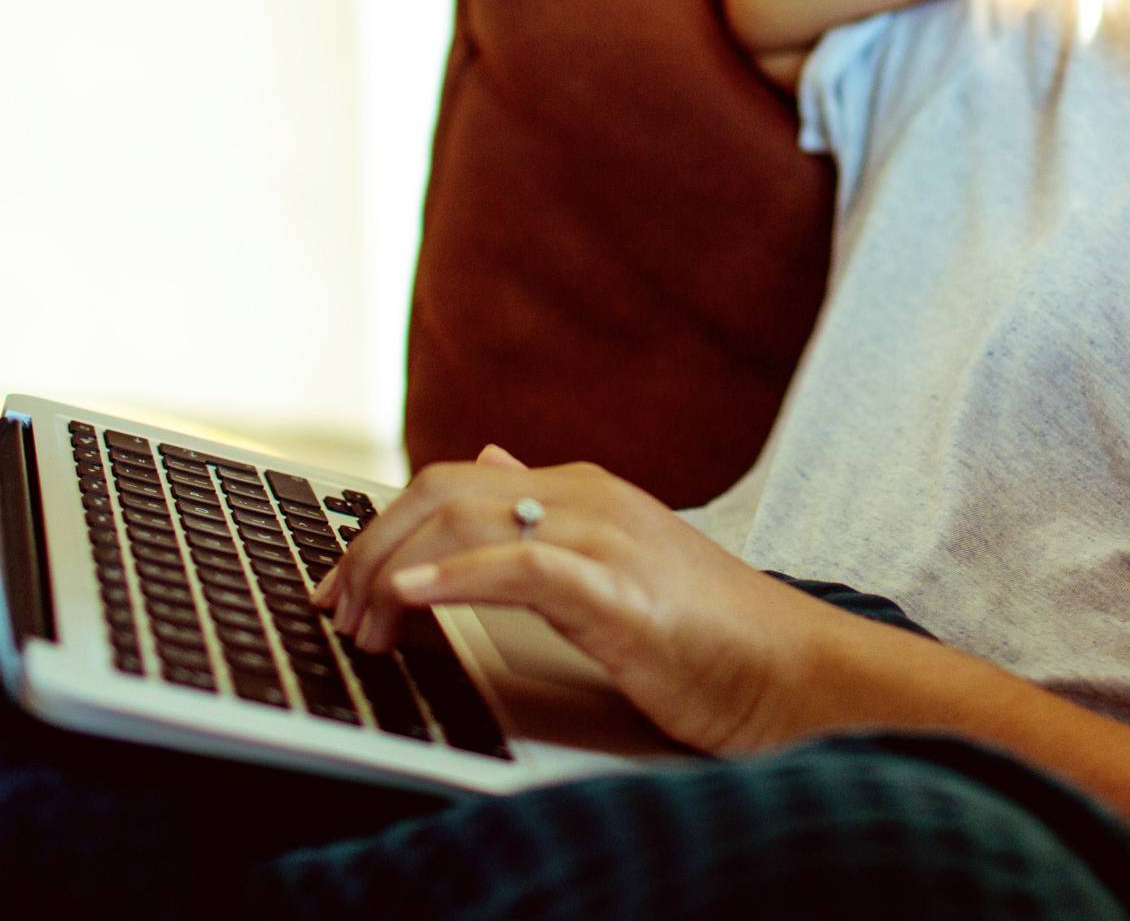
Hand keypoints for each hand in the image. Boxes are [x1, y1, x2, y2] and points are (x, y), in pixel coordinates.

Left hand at [310, 446, 838, 755]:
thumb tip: (491, 461)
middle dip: (369, 548)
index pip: (452, 482)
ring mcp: (603, 536)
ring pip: (465, 516)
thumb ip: (548, 511)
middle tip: (336, 612)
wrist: (793, 668)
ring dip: (393, 572)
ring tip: (363, 623)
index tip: (342, 589)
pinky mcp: (617, 590)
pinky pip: (520, 566)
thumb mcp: (617, 558)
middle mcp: (586, 496)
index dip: (381, 530)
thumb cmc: (709, 632)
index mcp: (582, 489)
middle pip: (441, 491)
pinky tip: (412, 601)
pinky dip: (452, 578)